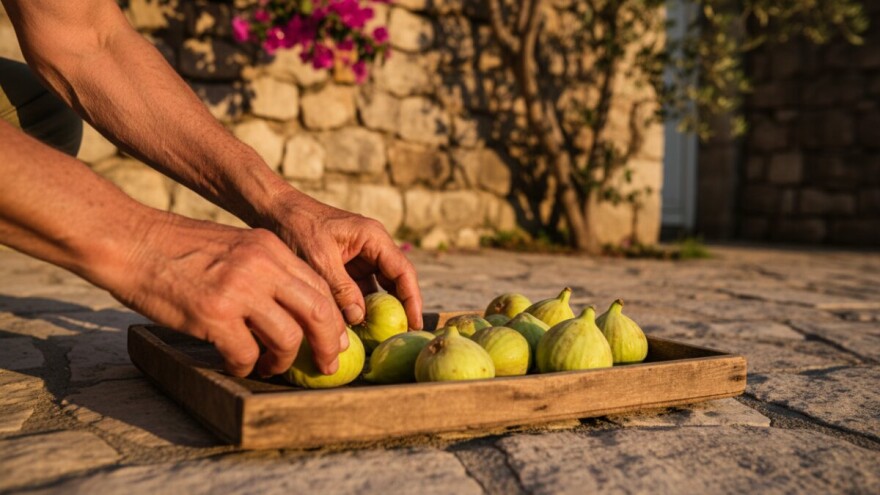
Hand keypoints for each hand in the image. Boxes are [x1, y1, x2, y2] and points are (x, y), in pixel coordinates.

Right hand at [105, 214, 346, 377]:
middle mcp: (262, 266)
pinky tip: (236, 365)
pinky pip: (246, 355)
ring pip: (288, 338)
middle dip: (327, 346)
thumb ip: (267, 270)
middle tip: (325, 366)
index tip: (334, 342)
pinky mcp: (213, 315)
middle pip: (319, 313)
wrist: (130, 242)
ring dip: (282, 361)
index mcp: (270, 248)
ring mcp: (239, 290)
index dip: (334, 321)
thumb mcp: (236, 246)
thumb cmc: (178, 249)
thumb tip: (293, 309)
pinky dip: (245, 367)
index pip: (321, 288)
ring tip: (270, 367)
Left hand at [266, 191, 423, 329]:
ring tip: (382, 337)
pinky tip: (358, 328)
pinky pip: (360, 291)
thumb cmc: (297, 227)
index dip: (412, 300)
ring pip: (379, 289)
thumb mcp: (319, 259)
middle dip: (401, 309)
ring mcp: (360, 258)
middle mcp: (372, 247)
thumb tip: (360, 318)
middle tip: (403, 337)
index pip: (403, 271)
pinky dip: (361, 308)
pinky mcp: (347, 268)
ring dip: (380, 311)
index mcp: (373, 238)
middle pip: (396, 282)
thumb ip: (341, 288)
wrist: (274, 211)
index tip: (415, 324)